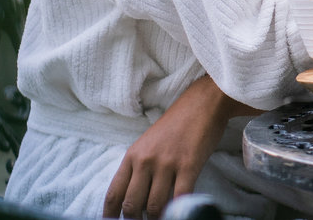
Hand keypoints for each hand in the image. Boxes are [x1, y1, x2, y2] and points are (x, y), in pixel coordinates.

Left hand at [102, 74, 253, 218]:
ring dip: (157, 218)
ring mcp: (166, 163)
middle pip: (131, 205)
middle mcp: (145, 161)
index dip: (111, 214)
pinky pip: (179, 198)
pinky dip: (177, 210)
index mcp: (132, 156)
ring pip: (154, 206)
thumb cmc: (175, 126)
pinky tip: (179, 212)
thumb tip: (134, 199)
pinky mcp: (188, 165)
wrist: (201, 104)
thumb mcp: (147, 144)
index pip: (114, 194)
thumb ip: (138, 168)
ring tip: (162, 218)